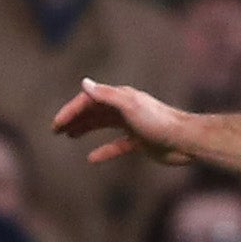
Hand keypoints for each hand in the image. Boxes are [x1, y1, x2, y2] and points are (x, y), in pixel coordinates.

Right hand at [52, 78, 194, 166]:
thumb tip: (84, 83)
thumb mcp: (128, 106)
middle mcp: (125, 108)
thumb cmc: (158, 122)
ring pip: (103, 125)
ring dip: (85, 128)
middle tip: (56, 131)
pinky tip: (92, 158)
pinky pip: (116, 145)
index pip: (89, 100)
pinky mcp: (139, 141)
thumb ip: (105, 95)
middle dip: (74, 119)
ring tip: (69, 136)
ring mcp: (132, 125)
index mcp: (121, 98)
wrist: (185, 140)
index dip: (71, 111)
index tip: (56, 125)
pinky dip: (103, 151)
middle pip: (94, 111)